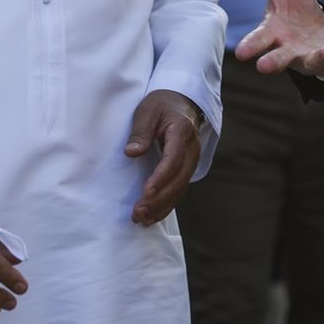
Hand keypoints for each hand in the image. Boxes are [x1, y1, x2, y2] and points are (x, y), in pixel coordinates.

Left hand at [125, 89, 202, 224]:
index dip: (161, 177)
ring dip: (161, 207)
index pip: (173, 159)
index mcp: (182, 132)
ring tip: (141, 220)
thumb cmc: (161, 105)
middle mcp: (191, 150)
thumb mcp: (147, 111)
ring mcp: (191, 161)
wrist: (181, 103)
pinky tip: (152, 217)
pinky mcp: (186, 169)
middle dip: (159, 199)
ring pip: (180, 189)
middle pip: (178, 179)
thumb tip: (131, 153)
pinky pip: (179, 190)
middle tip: (138, 213)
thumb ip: (140, 131)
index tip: (146, 192)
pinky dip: (166, 205)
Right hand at [234, 0, 323, 78]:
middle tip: (264, 67)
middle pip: (279, 58)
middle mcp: (290, 49)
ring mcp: (312, 56)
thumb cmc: (291, 12)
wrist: (314, 32)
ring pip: (315, 61)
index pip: (259, 40)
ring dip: (321, 57)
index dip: (251, 46)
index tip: (242, 53)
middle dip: (273, 62)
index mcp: (273, 33)